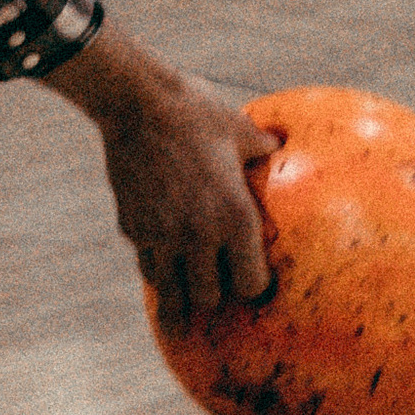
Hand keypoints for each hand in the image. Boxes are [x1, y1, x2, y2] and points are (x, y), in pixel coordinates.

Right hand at [39, 21, 277, 328]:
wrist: (137, 102)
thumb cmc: (196, 112)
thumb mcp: (239, 129)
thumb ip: (263, 148)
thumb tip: (281, 146)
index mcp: (234, 216)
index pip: (250, 284)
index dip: (254, 287)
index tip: (254, 283)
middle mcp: (198, 235)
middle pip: (209, 297)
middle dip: (216, 294)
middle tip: (219, 289)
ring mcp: (161, 235)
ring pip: (170, 292)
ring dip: (180, 297)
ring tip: (182, 312)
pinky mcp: (132, 228)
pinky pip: (145, 265)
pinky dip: (155, 268)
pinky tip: (159, 262)